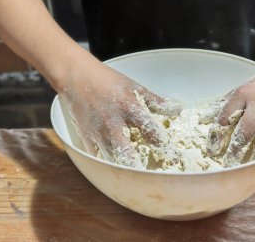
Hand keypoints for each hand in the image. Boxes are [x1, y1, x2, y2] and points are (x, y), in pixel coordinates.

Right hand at [60, 64, 180, 167]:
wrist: (76, 77)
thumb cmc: (108, 81)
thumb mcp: (134, 87)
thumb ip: (156, 102)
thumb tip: (178, 110)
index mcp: (129, 108)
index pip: (150, 131)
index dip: (164, 145)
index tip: (175, 157)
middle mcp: (113, 123)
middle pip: (127, 153)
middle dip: (141, 167)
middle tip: (154, 176)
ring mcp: (98, 133)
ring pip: (112, 160)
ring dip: (126, 170)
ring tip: (138, 177)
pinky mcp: (86, 139)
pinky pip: (98, 158)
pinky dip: (109, 165)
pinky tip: (120, 171)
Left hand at [209, 63, 254, 165]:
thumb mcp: (245, 88)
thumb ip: (227, 104)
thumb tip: (202, 119)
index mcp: (243, 94)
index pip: (225, 117)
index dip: (218, 136)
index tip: (213, 151)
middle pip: (245, 131)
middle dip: (236, 149)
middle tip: (231, 163)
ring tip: (252, 163)